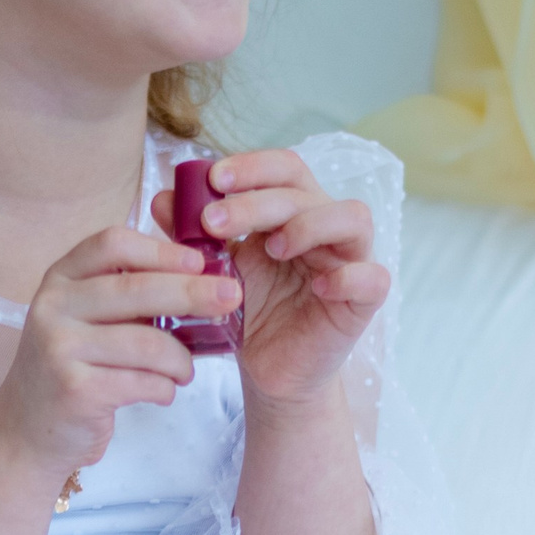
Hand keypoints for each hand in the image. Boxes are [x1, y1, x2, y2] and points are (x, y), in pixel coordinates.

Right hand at [0, 223, 240, 492]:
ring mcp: (59, 349)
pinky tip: (163, 392)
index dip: (161, 249)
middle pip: (135, 289)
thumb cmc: (73, 366)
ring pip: (146, 342)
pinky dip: (164, 388)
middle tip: (232, 297)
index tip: (199, 262)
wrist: (27, 430)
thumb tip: (203, 275)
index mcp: (60, 279)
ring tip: (185, 370)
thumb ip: (126, 294)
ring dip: (180, 359)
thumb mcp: (85, 319)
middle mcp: (53, 307)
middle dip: (192, 292)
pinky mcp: (75, 390)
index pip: (112, 244)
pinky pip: (142, 381)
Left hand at [153, 150, 388, 406]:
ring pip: (352, 217)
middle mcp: (325, 227)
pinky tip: (319, 287)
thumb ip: (189, 235)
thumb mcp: (213, 270)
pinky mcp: (364, 301)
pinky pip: (373, 277)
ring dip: (308, 224)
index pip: (284, 168)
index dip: (253, 166)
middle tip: (213, 222)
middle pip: (305, 191)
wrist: (267, 369)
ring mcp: (350, 261)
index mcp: (292, 211)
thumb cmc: (247, 311)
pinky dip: (349, 276)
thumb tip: (161, 198)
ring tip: (270, 248)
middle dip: (256, 201)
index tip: (213, 178)